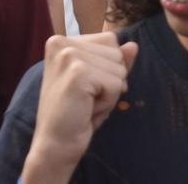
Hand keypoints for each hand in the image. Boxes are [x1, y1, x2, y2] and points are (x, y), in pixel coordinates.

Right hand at [23, 33, 138, 183]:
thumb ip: (114, 62)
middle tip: (85, 99)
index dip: (108, 68)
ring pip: (119, 68)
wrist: (54, 146)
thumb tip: (133, 45)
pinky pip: (116, 84)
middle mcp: (61, 42)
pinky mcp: (78, 73)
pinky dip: (108, 102)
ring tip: (85, 104)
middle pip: (116, 52)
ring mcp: (68, 56)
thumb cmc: (75, 115)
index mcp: (61, 41)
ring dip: (109, 93)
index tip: (85, 87)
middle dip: (110, 80)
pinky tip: (86, 110)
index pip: (110, 40)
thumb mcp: (97, 83)